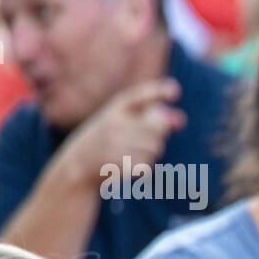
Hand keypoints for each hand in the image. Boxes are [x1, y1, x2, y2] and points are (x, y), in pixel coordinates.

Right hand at [62, 77, 185, 177]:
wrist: (78, 163)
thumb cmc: (108, 138)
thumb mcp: (125, 122)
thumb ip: (153, 117)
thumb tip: (180, 120)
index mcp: (117, 108)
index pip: (140, 96)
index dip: (159, 92)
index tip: (176, 91)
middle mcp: (115, 123)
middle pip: (159, 127)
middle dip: (158, 134)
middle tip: (142, 138)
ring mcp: (115, 145)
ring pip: (156, 148)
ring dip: (150, 153)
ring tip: (129, 151)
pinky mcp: (118, 164)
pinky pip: (147, 166)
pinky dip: (143, 167)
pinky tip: (127, 164)